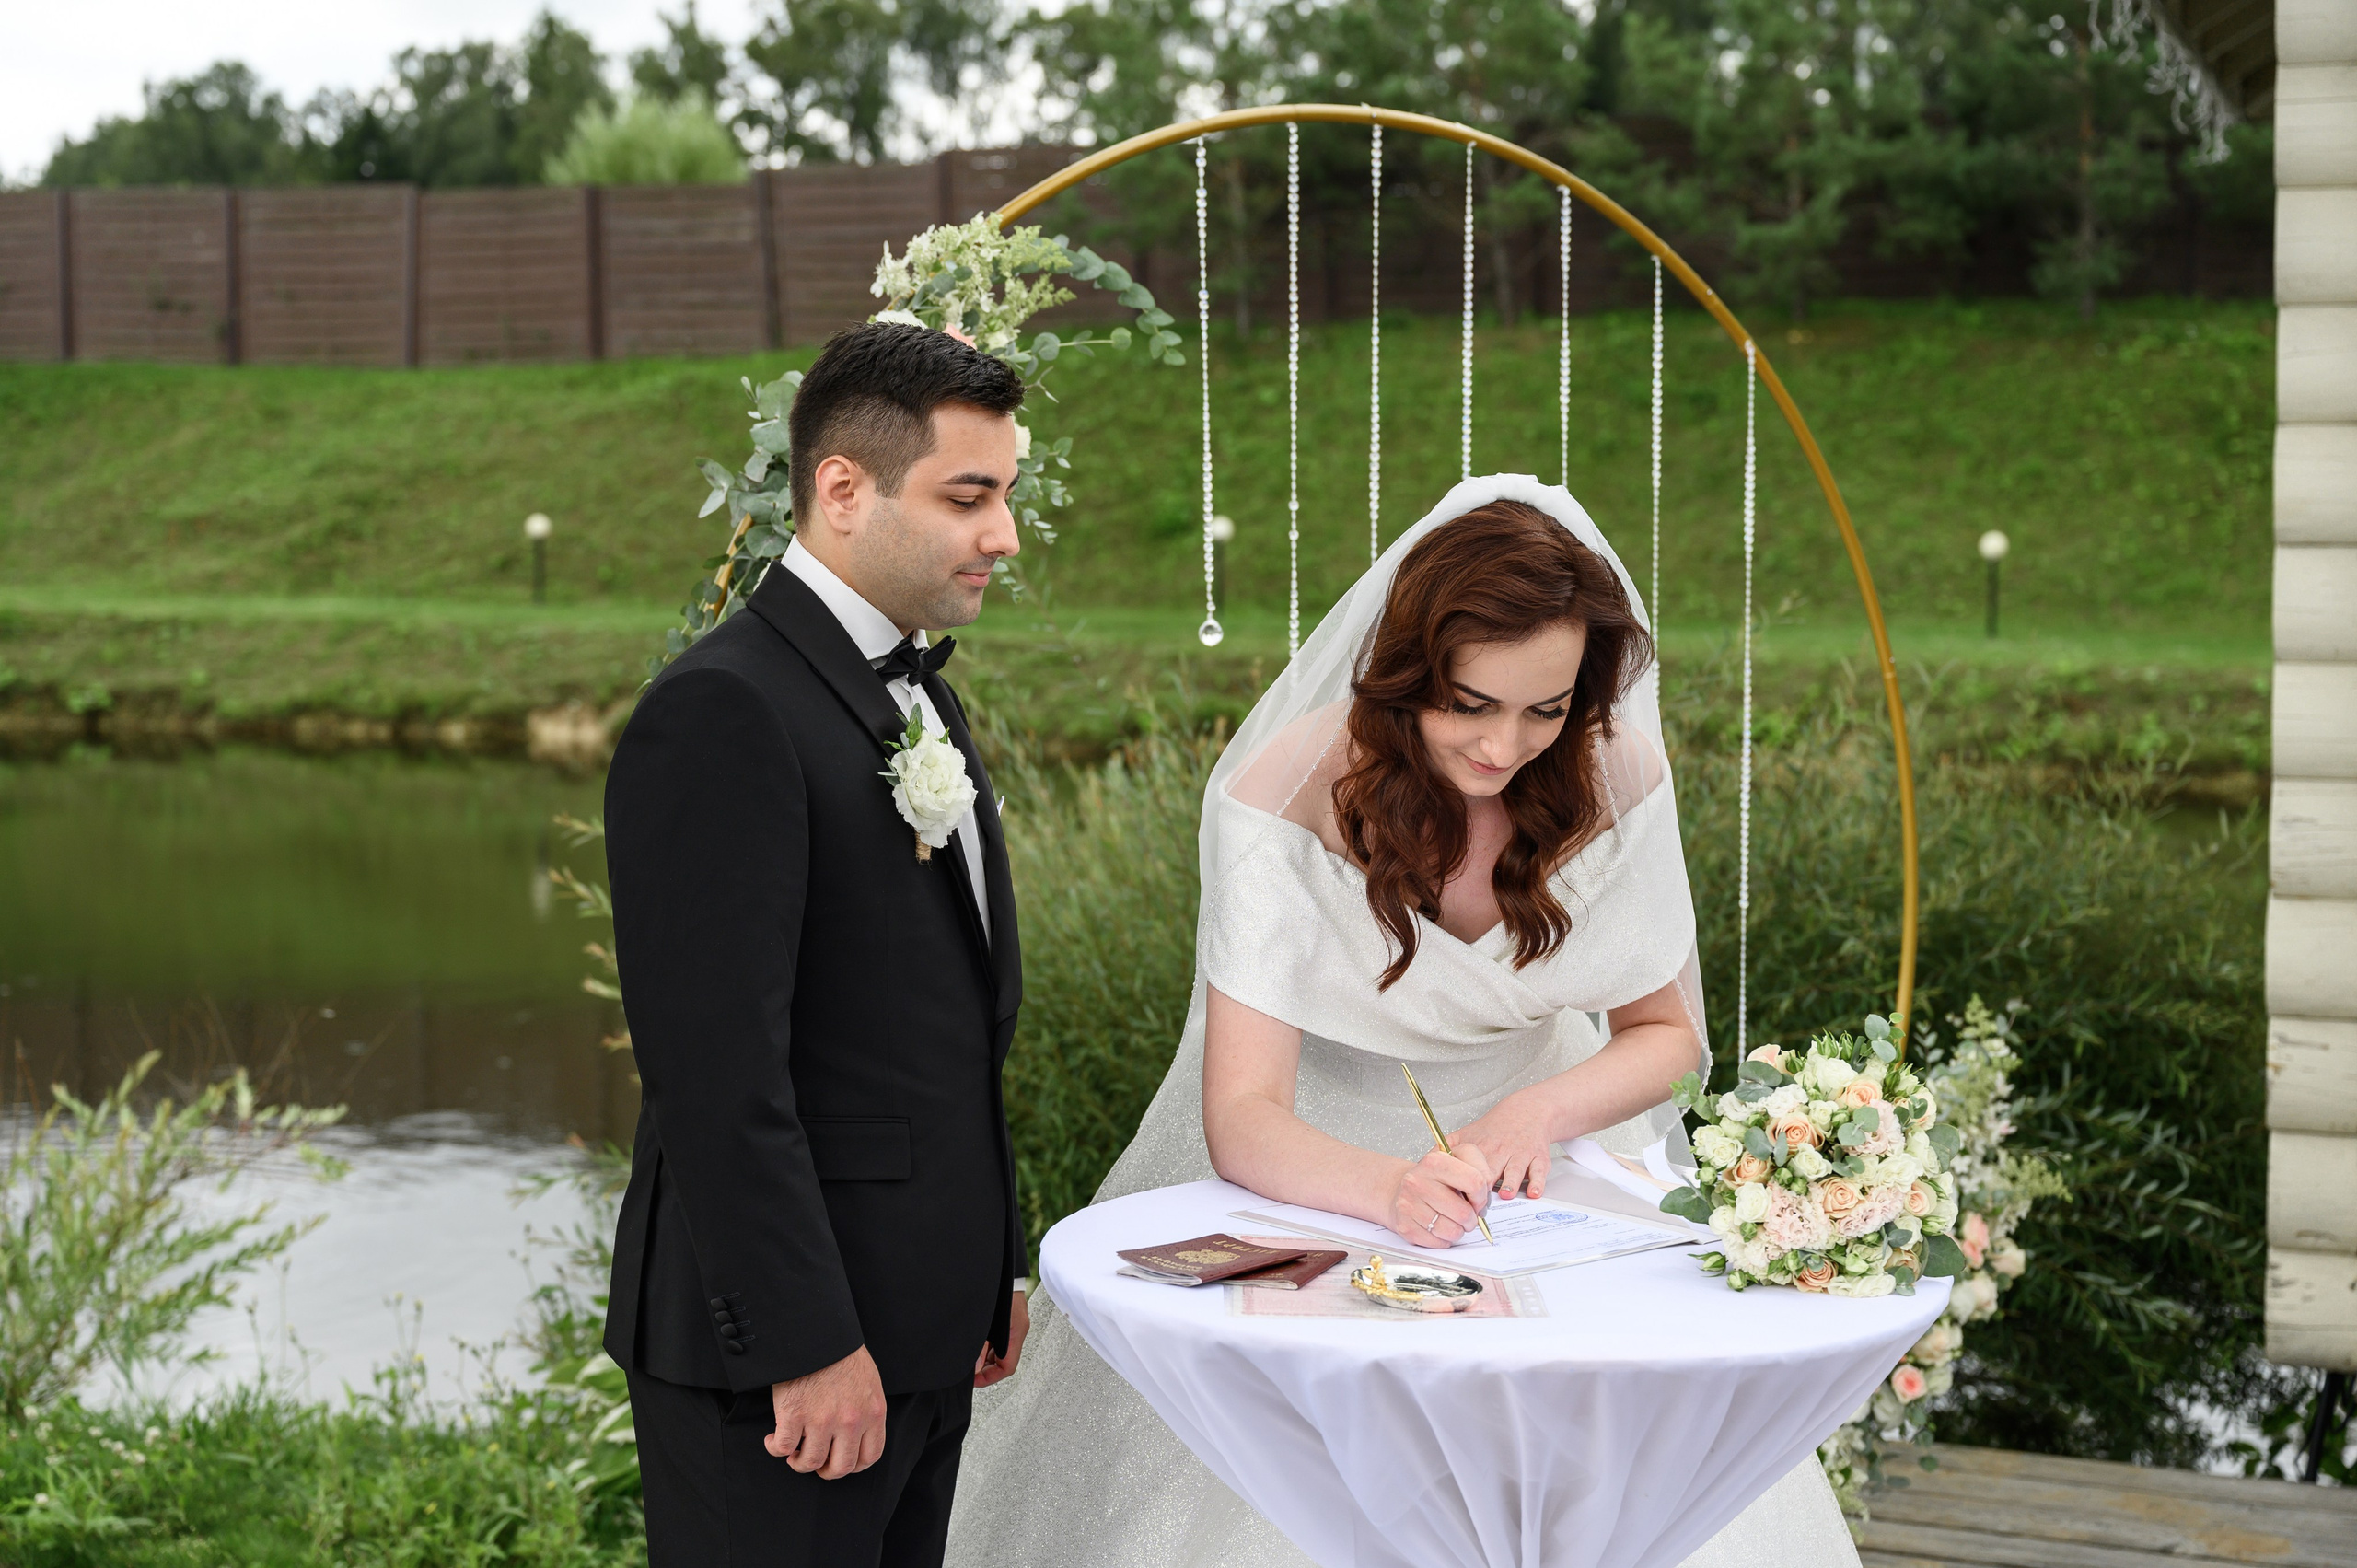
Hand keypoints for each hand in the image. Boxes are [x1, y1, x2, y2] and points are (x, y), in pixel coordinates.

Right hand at [765, 1345, 887, 1477]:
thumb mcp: (868, 1382)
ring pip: (810, 1462)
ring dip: (799, 1462)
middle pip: (840, 1467)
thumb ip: (866, 1411)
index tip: (840, 1462)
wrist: (817, 1333)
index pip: (869, 1457)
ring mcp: (821, 1420)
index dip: (853, 1466)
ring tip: (793, 1452)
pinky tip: (773, 1440)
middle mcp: (850, 1421)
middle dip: (826, 1471)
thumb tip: (858, 1434)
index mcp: (872, 1412)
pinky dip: (775, 1448)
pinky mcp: (794, 1415)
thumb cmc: (841, 1354)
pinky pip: (783, 1448)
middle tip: (816, 1462)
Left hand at [973, 1289, 1029, 1388]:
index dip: (990, 1378)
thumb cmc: (999, 1289)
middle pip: (1005, 1361)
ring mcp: (1014, 1325)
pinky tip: (976, 1345)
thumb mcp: (985, 1323)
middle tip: (970, 1371)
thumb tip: (976, 1367)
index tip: (975, 1380)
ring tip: (970, 1358)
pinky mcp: (1009, 1319)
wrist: (1003, 1268)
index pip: (1007, 1367)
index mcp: (1016, 1332)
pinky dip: (988, 1347)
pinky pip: (1000, 1340)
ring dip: (986, 1358)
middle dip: (987, 1369)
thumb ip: (980, 1346)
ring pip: (1001, 1351)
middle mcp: (1018, 1330)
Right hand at [1384, 1144, 1490, 1245]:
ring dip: (1459, 1229)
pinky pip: (1439, 1243)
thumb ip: (1480, 1169)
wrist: (1400, 1190)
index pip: (1475, 1182)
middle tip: (1465, 1213)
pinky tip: (1438, 1227)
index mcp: (1434, 1161)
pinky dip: (1444, 1239)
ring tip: (1451, 1219)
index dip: (1482, 1196)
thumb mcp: (1458, 1159)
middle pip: (1464, 1213)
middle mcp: (1417, 1181)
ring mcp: (1408, 1205)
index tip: (1477, 1198)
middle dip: (1471, 1218)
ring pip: (1453, 1231)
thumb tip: (1484, 1198)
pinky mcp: (1405, 1226)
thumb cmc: (1435, 1178)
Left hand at [1452, 1093, 1559, 1198]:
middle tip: (1479, 1208)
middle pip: (1489, 1172)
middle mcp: (1500, 1152)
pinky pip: (1539, 1171)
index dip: (1462, 1186)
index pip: (1468, 1170)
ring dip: (1510, 1183)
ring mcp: (1520, 1155)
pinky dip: (1537, 1182)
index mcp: (1480, 1150)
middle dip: (1484, 1190)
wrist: (1526, 1112)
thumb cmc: (1494, 1130)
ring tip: (1505, 1194)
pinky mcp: (1538, 1158)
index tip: (1458, 1201)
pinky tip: (1533, 1192)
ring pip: (1515, 1171)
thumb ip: (1444, 1149)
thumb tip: (1422, 1165)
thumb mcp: (1465, 1135)